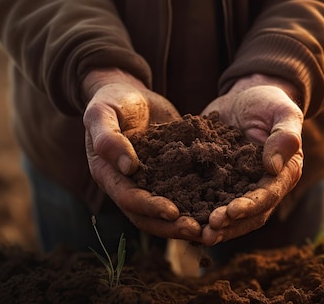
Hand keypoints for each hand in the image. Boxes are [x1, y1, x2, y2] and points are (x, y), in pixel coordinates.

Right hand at [82, 68, 201, 240]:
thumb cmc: (112, 100)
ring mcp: (149, 184)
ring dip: (187, 221)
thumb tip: (127, 167)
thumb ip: (108, 138)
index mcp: (108, 175)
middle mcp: (127, 186)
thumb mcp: (102, 112)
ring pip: (166, 211)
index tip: (173, 212)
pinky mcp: (168, 176)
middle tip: (198, 230)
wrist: (129, 93)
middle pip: (148, 216)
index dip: (150, 207)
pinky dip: (199, 202)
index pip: (129, 199)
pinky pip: (183, 192)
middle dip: (172, 225)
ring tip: (211, 227)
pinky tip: (221, 205)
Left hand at [199, 74, 303, 244]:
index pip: (268, 196)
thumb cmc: (270, 102)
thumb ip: (285, 136)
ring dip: (212, 226)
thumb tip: (272, 167)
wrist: (246, 96)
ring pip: (229, 214)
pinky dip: (196, 209)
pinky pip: (208, 198)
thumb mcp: (283, 112)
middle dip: (229, 225)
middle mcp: (263, 187)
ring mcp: (240, 187)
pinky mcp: (219, 181)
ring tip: (193, 233)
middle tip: (208, 231)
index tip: (231, 210)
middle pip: (248, 214)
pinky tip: (178, 215)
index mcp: (283, 174)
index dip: (250, 206)